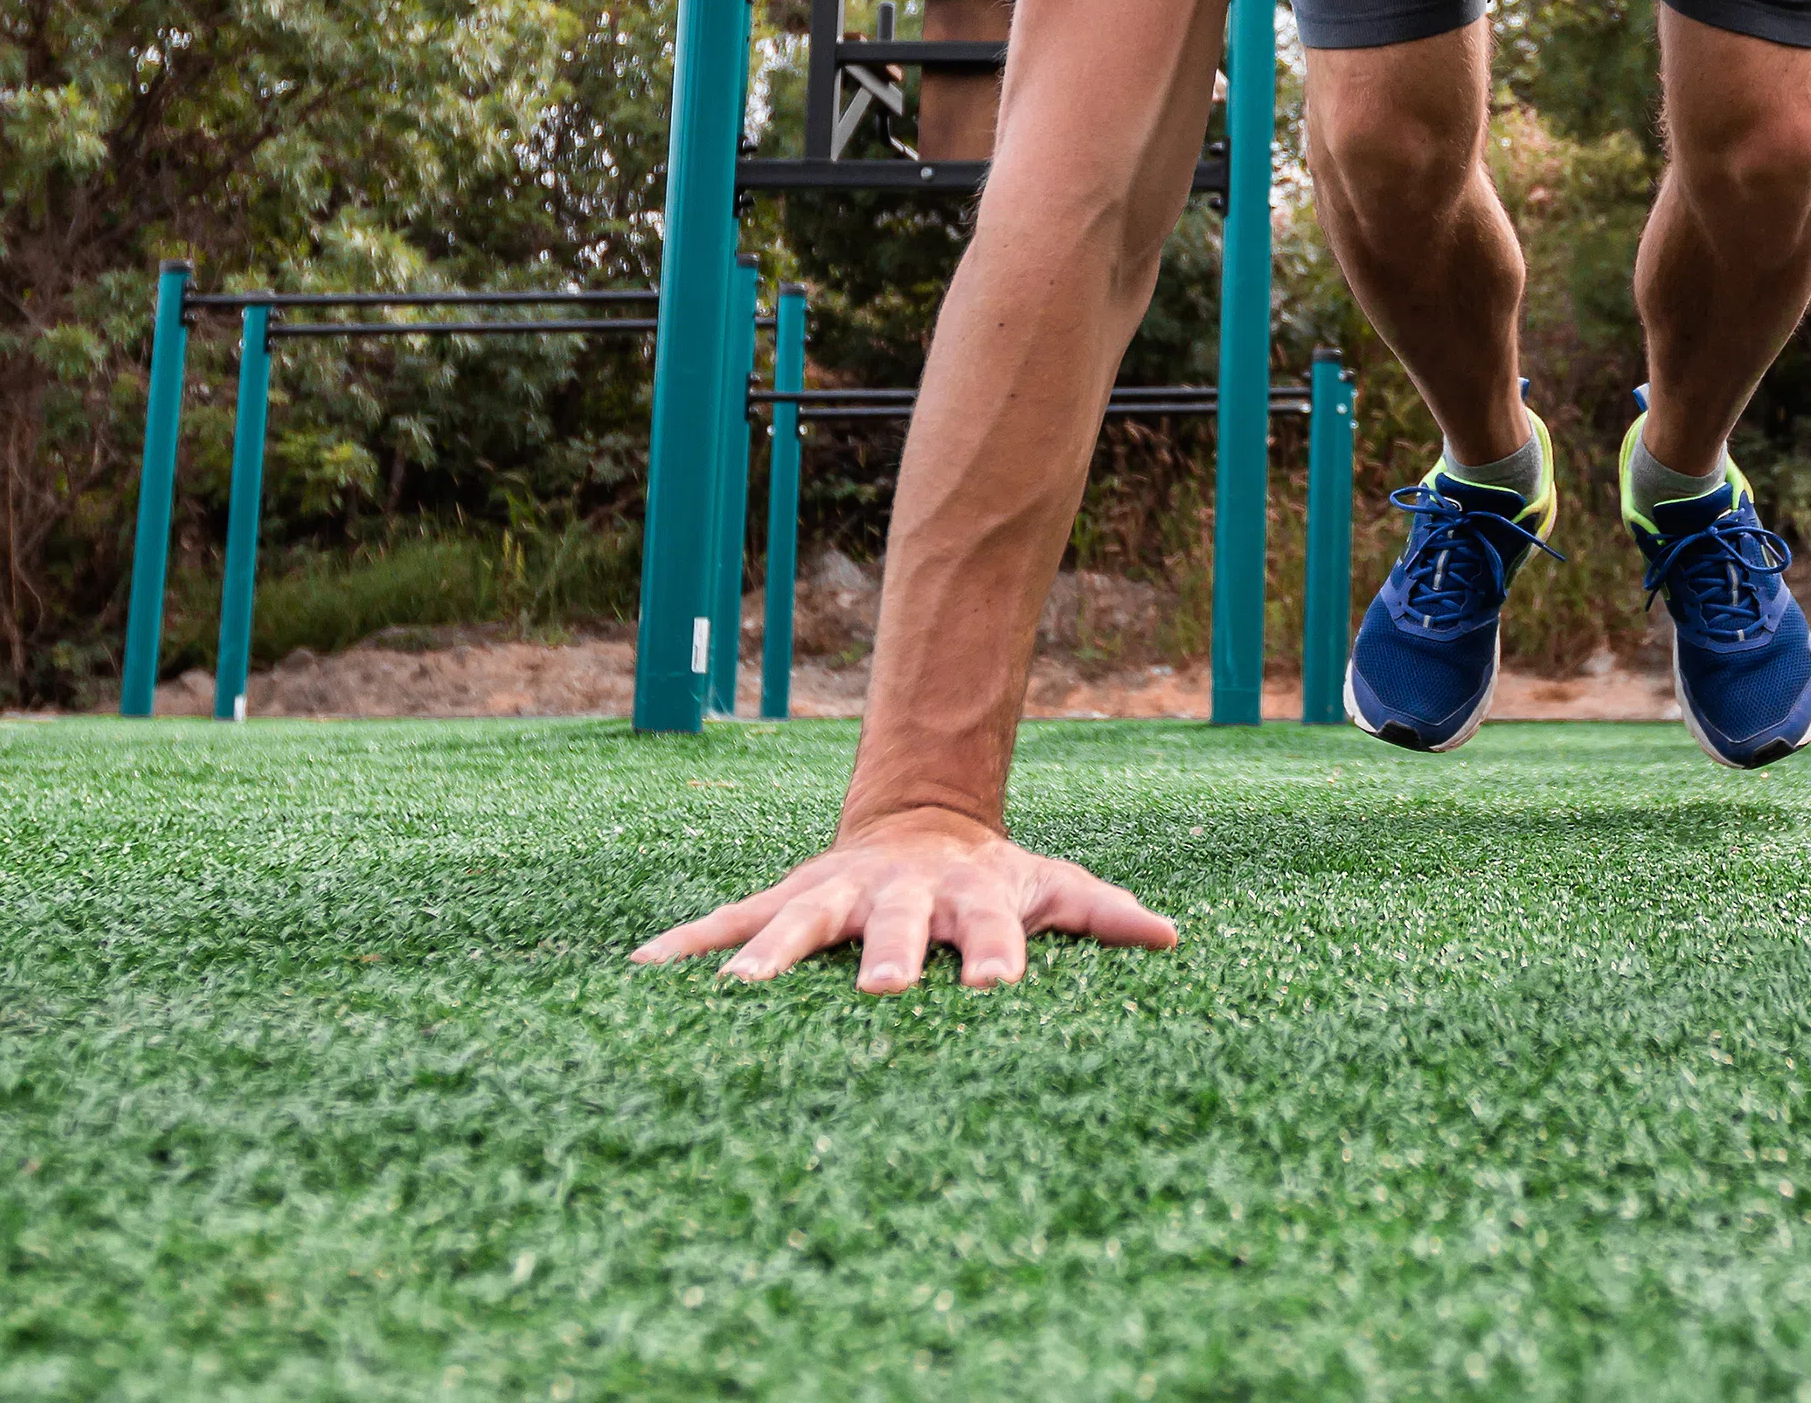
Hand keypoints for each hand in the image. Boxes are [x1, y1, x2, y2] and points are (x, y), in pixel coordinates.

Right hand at [631, 805, 1178, 992]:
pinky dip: (687, 942)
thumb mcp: (1055, 884)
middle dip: (889, 955)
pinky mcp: (788, 897)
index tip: (997, 989)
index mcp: (972, 898)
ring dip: (771, 952)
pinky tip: (640, 969)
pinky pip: (729, 919)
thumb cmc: (995, 877)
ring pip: (800, 921)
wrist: (923, 820)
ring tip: (736, 990)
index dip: (997, 955)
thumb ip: (1105, 912)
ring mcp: (839, 894)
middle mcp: (902, 895)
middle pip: (896, 926)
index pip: (992, 931)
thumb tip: (1171, 935)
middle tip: (883, 990)